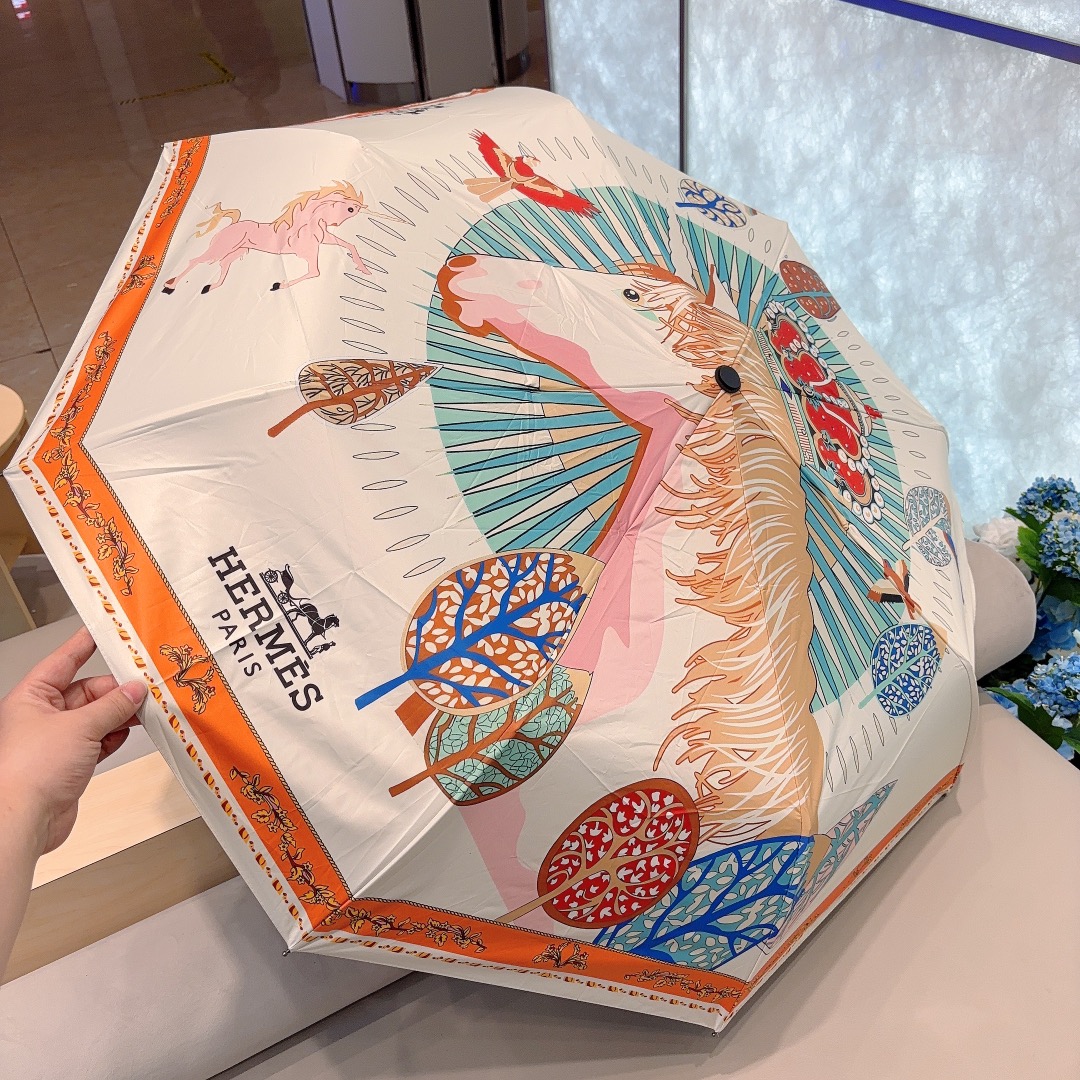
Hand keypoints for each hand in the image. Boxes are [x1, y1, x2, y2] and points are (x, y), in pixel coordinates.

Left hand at [0, 627, 146, 856]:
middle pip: (86, 691)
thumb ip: (112, 706)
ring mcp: (56, 740)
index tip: (106, 630)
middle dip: (115, 690)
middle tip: (144, 686)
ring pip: (95, 717)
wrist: (23, 820)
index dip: (85, 644)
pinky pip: (98, 740)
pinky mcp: (69, 763)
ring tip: (145, 709)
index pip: (63, 661)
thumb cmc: (31, 770)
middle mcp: (42, 716)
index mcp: (32, 697)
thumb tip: (135, 690)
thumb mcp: (80, 727)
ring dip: (119, 715)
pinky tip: (130, 732)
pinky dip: (115, 736)